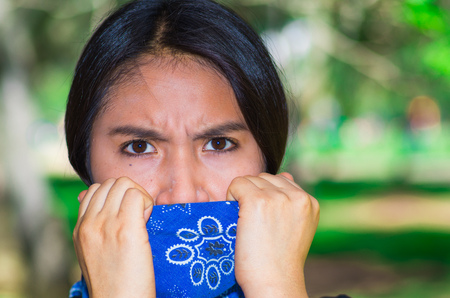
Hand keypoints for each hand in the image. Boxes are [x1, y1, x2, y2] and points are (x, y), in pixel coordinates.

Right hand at [73, 177, 155, 297]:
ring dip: (139, 196)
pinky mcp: (126, 228)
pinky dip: (147, 203)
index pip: (93, 190)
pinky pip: (137, 196)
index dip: (114, 196)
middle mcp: (90, 223)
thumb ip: (93, 227)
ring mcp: (106, 224)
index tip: (125, 214)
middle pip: (111, 183)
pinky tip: (146, 222)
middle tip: (137, 215)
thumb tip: (86, 198)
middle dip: (128, 192)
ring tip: (142, 219)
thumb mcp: (93, 253)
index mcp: (80, 229)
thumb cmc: (114, 283)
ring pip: (124, 184)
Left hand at [227, 172, 319, 297]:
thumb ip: (291, 200)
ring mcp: (278, 197)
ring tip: (246, 223)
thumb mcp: (295, 227)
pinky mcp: (257, 201)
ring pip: (250, 179)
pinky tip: (237, 219)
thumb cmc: (279, 261)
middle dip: (253, 195)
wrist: (273, 283)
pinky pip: (237, 184)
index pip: (280, 182)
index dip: (266, 199)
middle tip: (253, 223)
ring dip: (242, 196)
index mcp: (309, 202)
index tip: (264, 222)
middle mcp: (297, 196)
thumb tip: (285, 175)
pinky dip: (231, 197)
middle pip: (264, 178)